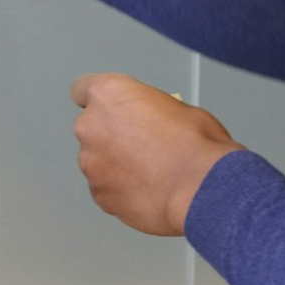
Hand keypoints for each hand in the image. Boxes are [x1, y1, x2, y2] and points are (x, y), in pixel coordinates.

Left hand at [71, 73, 244, 235]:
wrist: (200, 188)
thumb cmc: (195, 145)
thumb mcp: (177, 107)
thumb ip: (148, 110)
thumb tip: (151, 122)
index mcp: (108, 95)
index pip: (83, 89)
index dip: (100, 102)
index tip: (109, 110)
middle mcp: (91, 127)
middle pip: (92, 129)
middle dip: (111, 136)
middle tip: (142, 146)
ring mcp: (91, 164)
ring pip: (98, 161)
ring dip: (116, 165)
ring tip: (150, 173)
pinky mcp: (99, 195)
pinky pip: (106, 189)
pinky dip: (121, 190)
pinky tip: (148, 191)